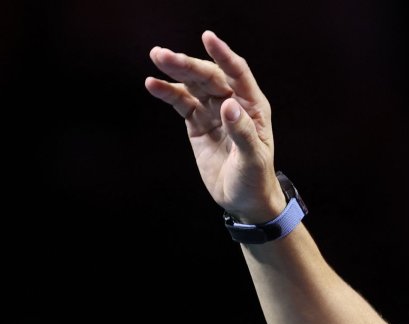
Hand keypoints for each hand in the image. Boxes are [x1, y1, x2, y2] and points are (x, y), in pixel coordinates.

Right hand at [144, 30, 286, 222]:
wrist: (244, 200)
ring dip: (175, 72)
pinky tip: (153, 84)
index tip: (207, 38)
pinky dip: (168, 93)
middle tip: (163, 55)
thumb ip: (242, 132)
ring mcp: (214, 113)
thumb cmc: (255, 180)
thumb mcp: (252, 159)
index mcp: (253, 107)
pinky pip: (182, 103)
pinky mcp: (198, 124)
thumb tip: (228, 105)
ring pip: (193, 86)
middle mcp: (234, 104)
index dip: (223, 55)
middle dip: (188, 65)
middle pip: (209, 77)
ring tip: (156, 58)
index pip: (237, 74)